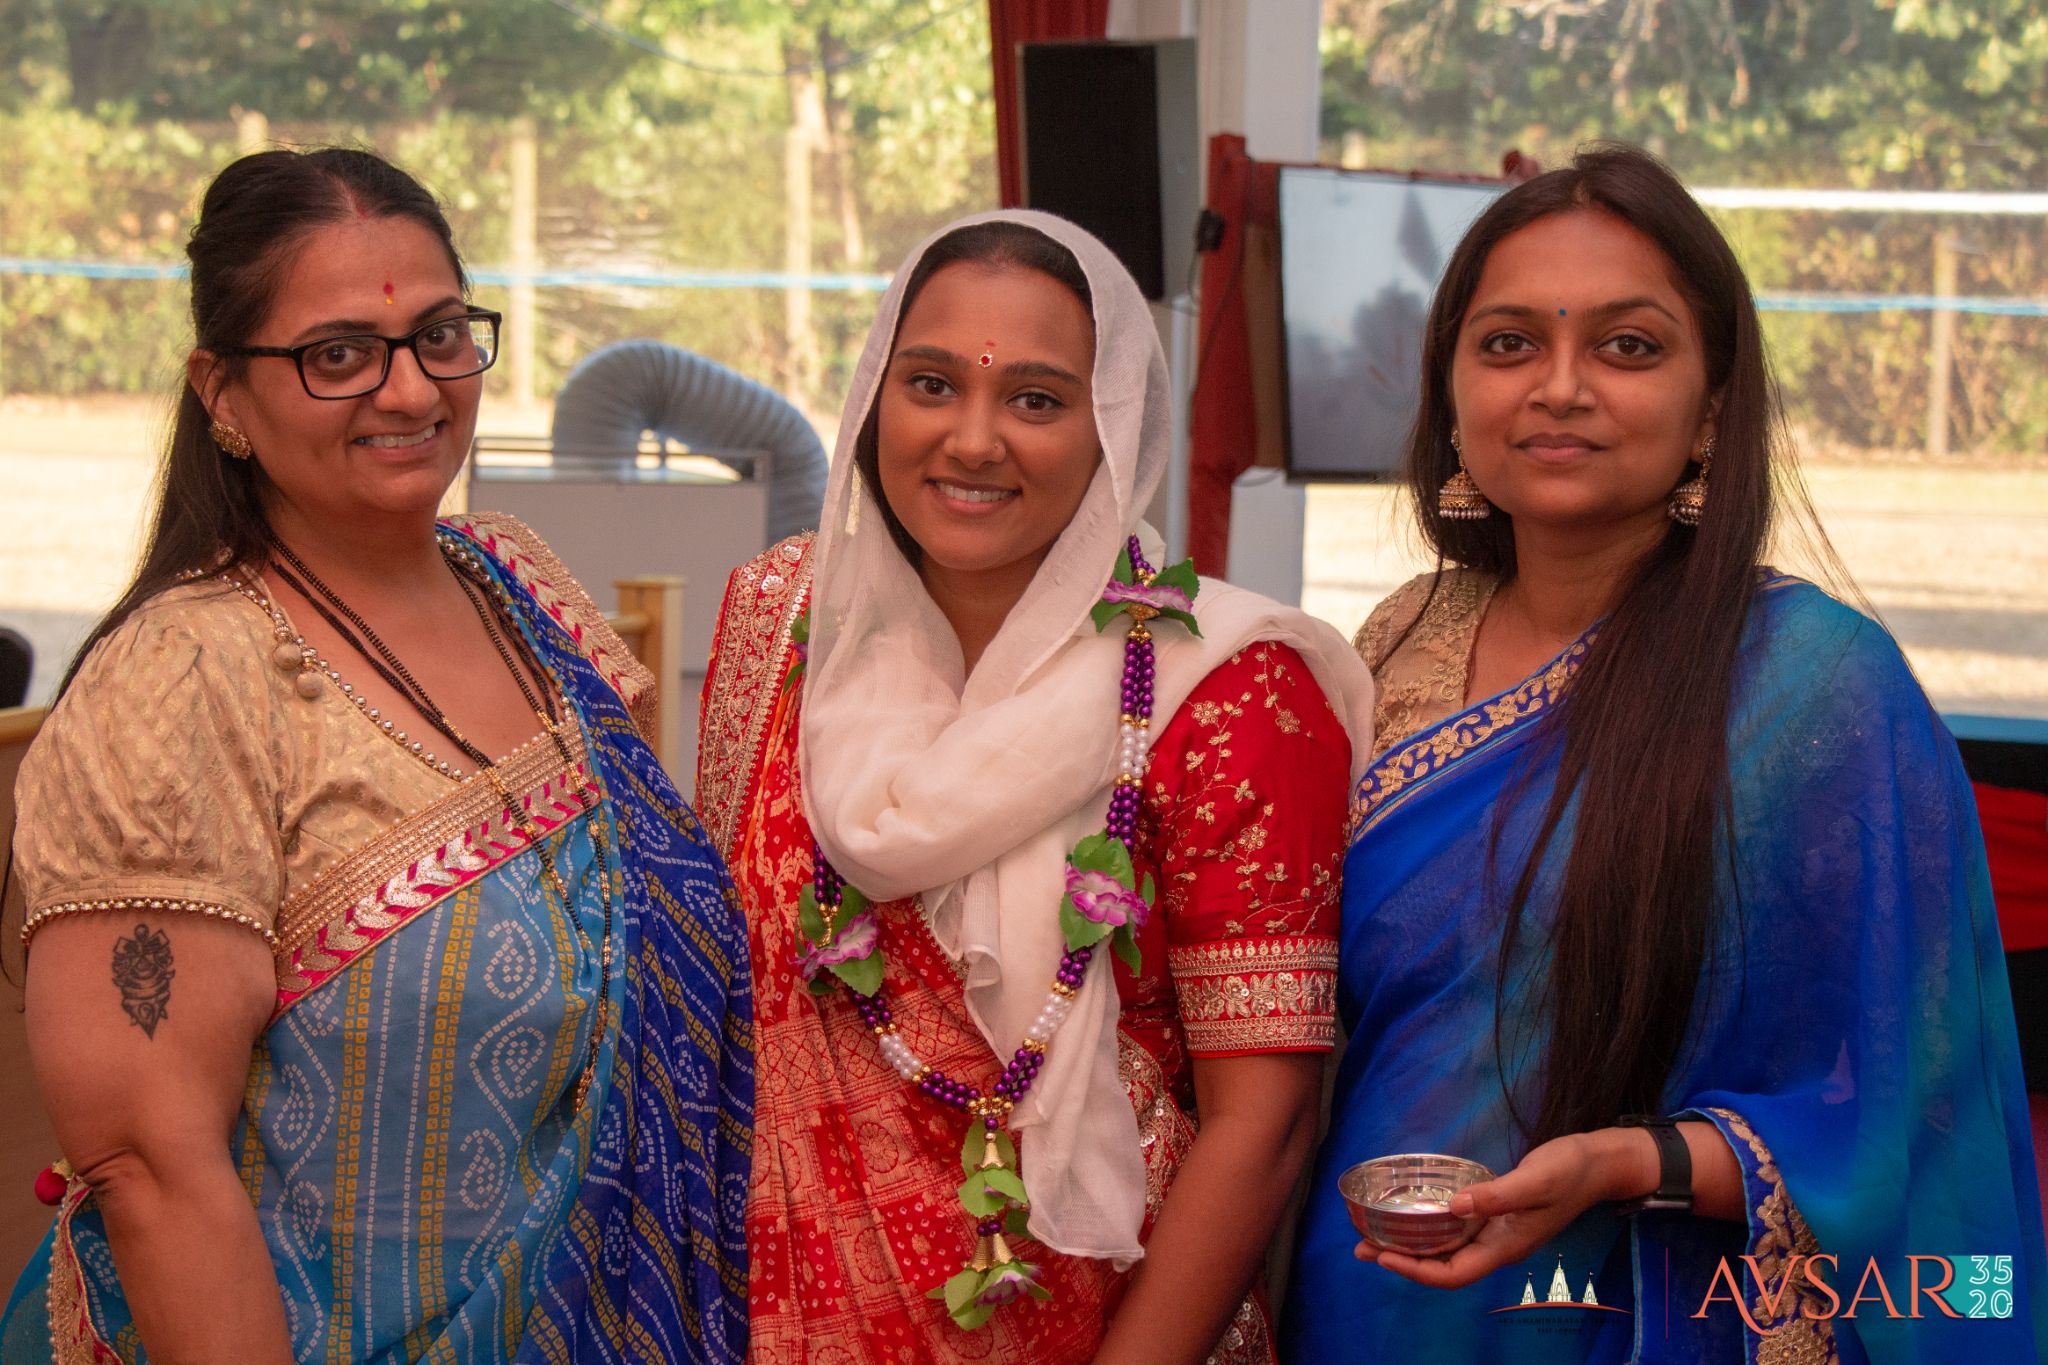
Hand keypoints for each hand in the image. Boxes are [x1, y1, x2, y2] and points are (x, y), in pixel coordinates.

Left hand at [1354, 1128, 1653, 1289]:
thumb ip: (1496, 1195)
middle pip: (1442, 1267)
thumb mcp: (1535, 1181)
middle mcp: (1496, 1246)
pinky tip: (1412, 1213)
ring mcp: (1496, 1232)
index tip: (1381, 1255)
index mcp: (1504, 1247)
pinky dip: (1429, 1226)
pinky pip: (1455, 1230)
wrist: (1598, 1163)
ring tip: (1374, 1235)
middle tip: (1360, 1246)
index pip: (1452, 1274)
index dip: (1415, 1270)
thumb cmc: (1570, 1171)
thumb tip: (1454, 1207)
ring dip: (1410, 1245)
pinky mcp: (1495, 1214)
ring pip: (1446, 1249)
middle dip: (1402, 1261)